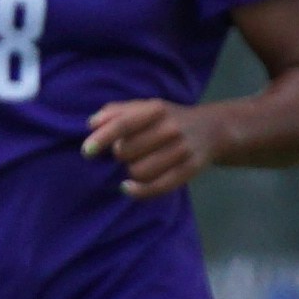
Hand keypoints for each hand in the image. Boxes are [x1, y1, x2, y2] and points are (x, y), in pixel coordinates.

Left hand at [84, 97, 215, 198]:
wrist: (211, 129)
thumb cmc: (166, 119)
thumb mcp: (143, 107)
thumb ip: (115, 112)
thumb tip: (92, 124)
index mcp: (156, 109)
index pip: (123, 124)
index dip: (102, 139)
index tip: (87, 152)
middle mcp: (171, 128)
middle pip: (126, 152)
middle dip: (119, 155)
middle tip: (126, 152)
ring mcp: (182, 150)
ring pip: (138, 171)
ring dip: (130, 171)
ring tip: (137, 163)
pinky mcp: (190, 169)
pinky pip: (157, 187)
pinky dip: (138, 191)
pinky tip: (127, 187)